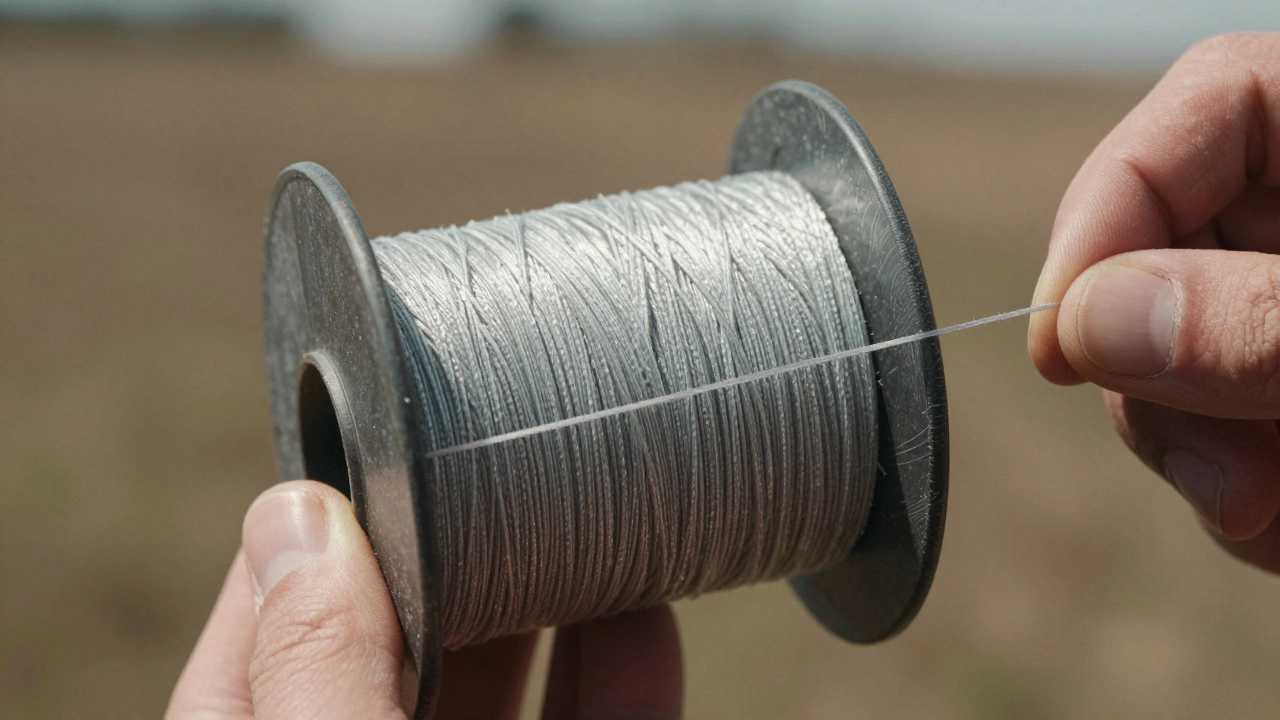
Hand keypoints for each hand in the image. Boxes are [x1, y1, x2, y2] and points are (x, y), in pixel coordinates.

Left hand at [165, 480, 682, 718]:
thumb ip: (313, 674)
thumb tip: (296, 513)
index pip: (263, 630)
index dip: (312, 530)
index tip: (367, 440)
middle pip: (402, 641)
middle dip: (451, 544)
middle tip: (496, 448)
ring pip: (511, 679)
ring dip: (551, 593)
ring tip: (583, 497)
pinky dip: (629, 664)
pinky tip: (648, 603)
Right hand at [1029, 32, 1279, 569]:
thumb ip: (1262, 323)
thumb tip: (1085, 324)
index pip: (1211, 104)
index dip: (1111, 210)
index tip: (1061, 342)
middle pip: (1173, 251)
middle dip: (1164, 381)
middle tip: (1218, 479)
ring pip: (1182, 361)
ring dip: (1201, 457)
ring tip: (1275, 518)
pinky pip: (1223, 435)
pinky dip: (1238, 498)